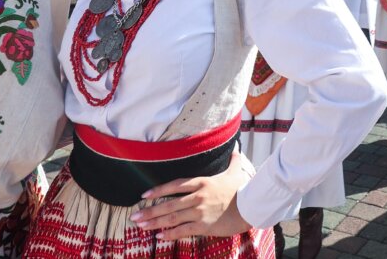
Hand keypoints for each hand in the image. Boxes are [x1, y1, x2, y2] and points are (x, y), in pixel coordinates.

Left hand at [130, 150, 251, 239]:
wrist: (252, 206)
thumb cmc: (243, 189)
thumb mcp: (236, 172)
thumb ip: (233, 161)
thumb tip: (236, 150)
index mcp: (201, 182)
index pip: (174, 185)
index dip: (158, 190)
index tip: (144, 195)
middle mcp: (197, 196)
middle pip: (168, 204)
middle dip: (149, 211)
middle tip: (135, 216)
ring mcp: (199, 211)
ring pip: (172, 218)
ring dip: (154, 222)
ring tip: (141, 226)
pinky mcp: (204, 225)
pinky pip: (183, 230)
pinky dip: (170, 234)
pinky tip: (159, 236)